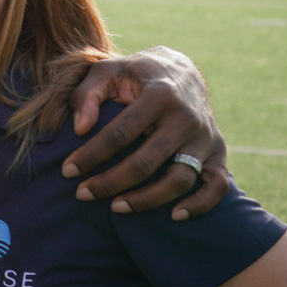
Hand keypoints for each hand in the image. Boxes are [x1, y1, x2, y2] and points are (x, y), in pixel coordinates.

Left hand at [62, 46, 227, 220]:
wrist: (182, 71)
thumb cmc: (135, 75)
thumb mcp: (108, 70)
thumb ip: (87, 94)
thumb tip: (80, 128)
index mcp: (159, 95)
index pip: (120, 133)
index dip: (91, 155)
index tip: (68, 171)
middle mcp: (186, 117)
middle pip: (147, 161)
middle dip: (110, 182)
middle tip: (82, 194)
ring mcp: (205, 138)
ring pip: (179, 179)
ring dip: (147, 199)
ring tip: (115, 208)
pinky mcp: (218, 153)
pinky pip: (216, 186)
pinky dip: (199, 205)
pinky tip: (174, 216)